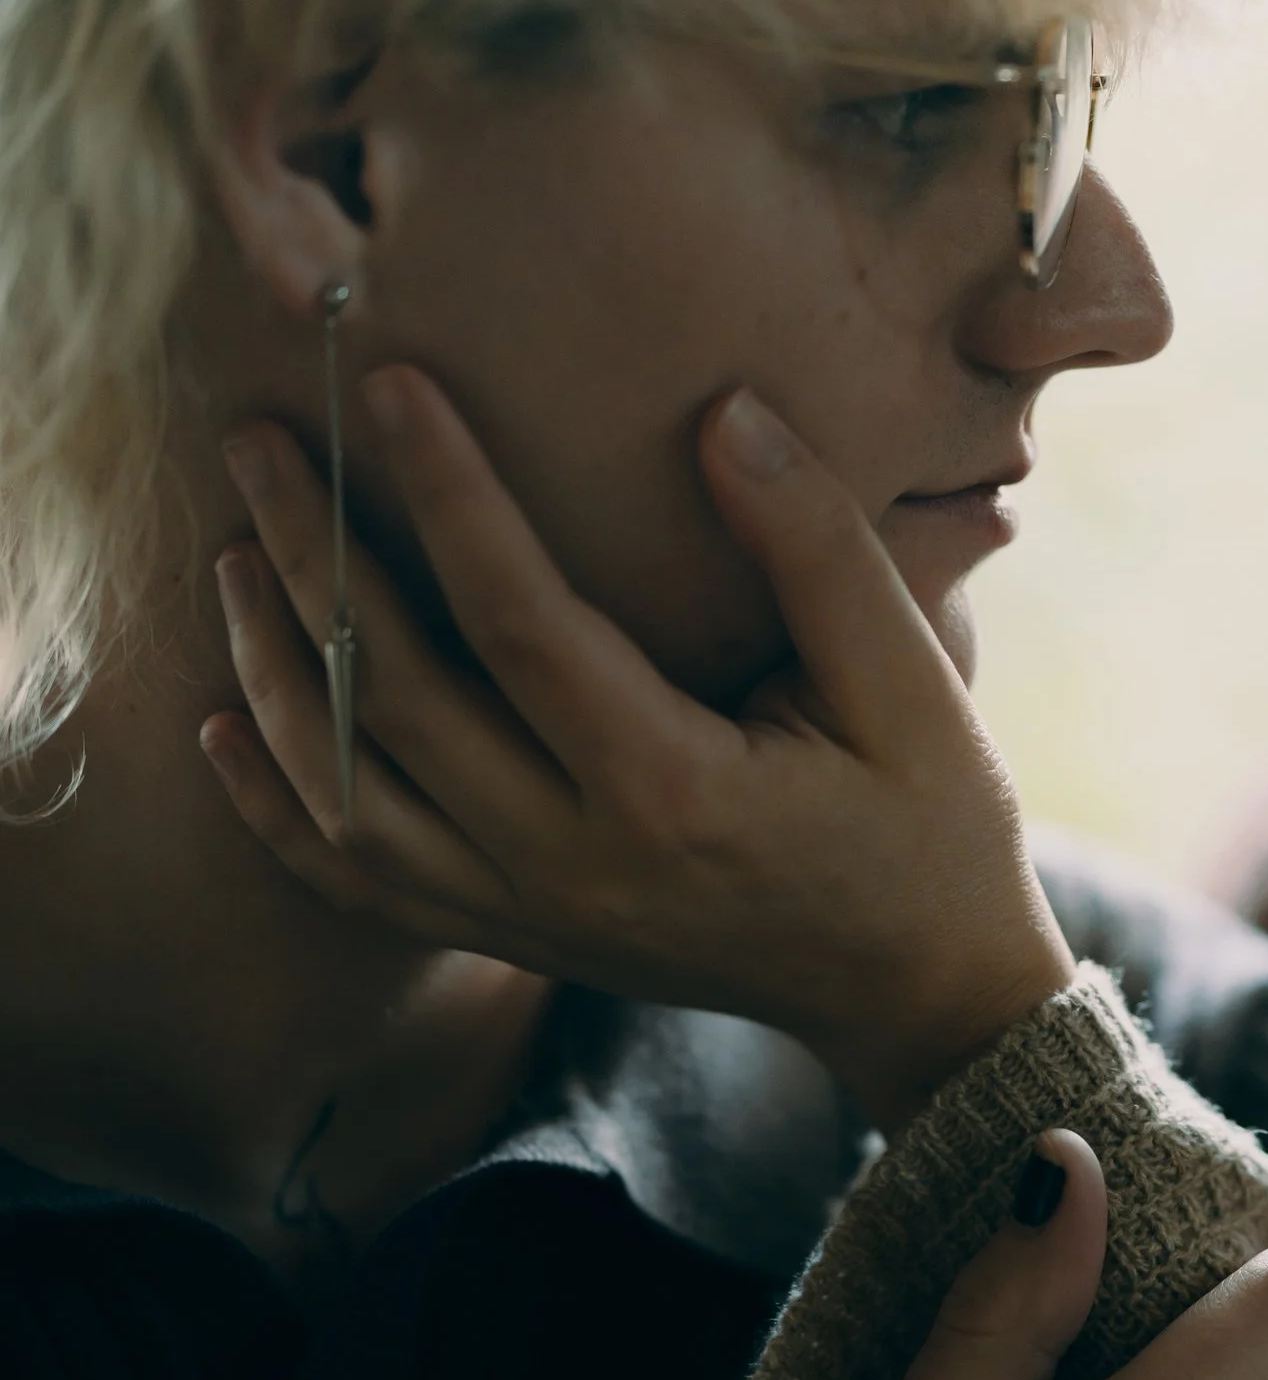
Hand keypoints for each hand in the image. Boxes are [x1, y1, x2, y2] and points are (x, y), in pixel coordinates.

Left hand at [206, 371, 1071, 1128]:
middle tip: (260, 442)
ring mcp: (534, 915)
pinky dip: (279, 809)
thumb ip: (816, 548)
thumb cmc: (929, 826)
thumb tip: (723, 414)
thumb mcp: (911, 684)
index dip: (447, 494)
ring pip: (348, 799)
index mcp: (673, 790)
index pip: (519, 621)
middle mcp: (577, 863)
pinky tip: (227, 723)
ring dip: (277, 673)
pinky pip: (360, 886)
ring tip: (238, 554)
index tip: (390, 383)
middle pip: (396, 703)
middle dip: (314, 559)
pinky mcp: (519, 939)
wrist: (921, 996)